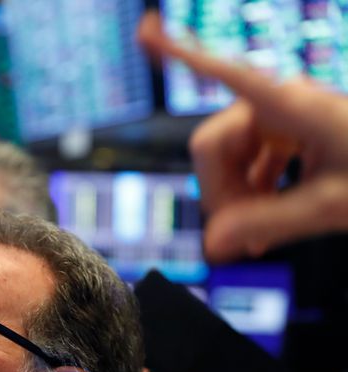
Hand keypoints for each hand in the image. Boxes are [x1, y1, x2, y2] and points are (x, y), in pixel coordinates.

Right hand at [138, 11, 347, 262]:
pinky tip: (263, 223)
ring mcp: (280, 118)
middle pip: (211, 144)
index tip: (143, 26)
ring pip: (226, 158)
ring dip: (236, 198)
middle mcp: (278, 103)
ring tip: (259, 235)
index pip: (223, 73)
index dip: (179, 53)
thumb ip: (270, 223)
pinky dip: (250, 193)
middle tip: (241, 234)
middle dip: (220, 192)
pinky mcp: (287, 134)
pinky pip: (247, 163)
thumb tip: (212, 244)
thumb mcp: (332, 206)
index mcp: (291, 105)